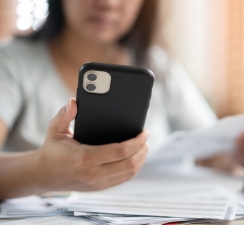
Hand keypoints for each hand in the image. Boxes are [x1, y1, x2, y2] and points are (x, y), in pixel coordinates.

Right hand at [33, 98, 148, 191]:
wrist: (44, 175)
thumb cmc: (52, 150)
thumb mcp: (54, 129)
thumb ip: (65, 115)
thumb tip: (74, 102)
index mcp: (85, 158)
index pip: (120, 151)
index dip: (137, 142)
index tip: (145, 132)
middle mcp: (93, 174)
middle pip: (129, 163)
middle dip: (142, 149)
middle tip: (146, 137)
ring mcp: (98, 183)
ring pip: (129, 173)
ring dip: (141, 159)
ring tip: (144, 146)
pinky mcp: (100, 187)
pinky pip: (124, 179)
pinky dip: (134, 168)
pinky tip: (136, 157)